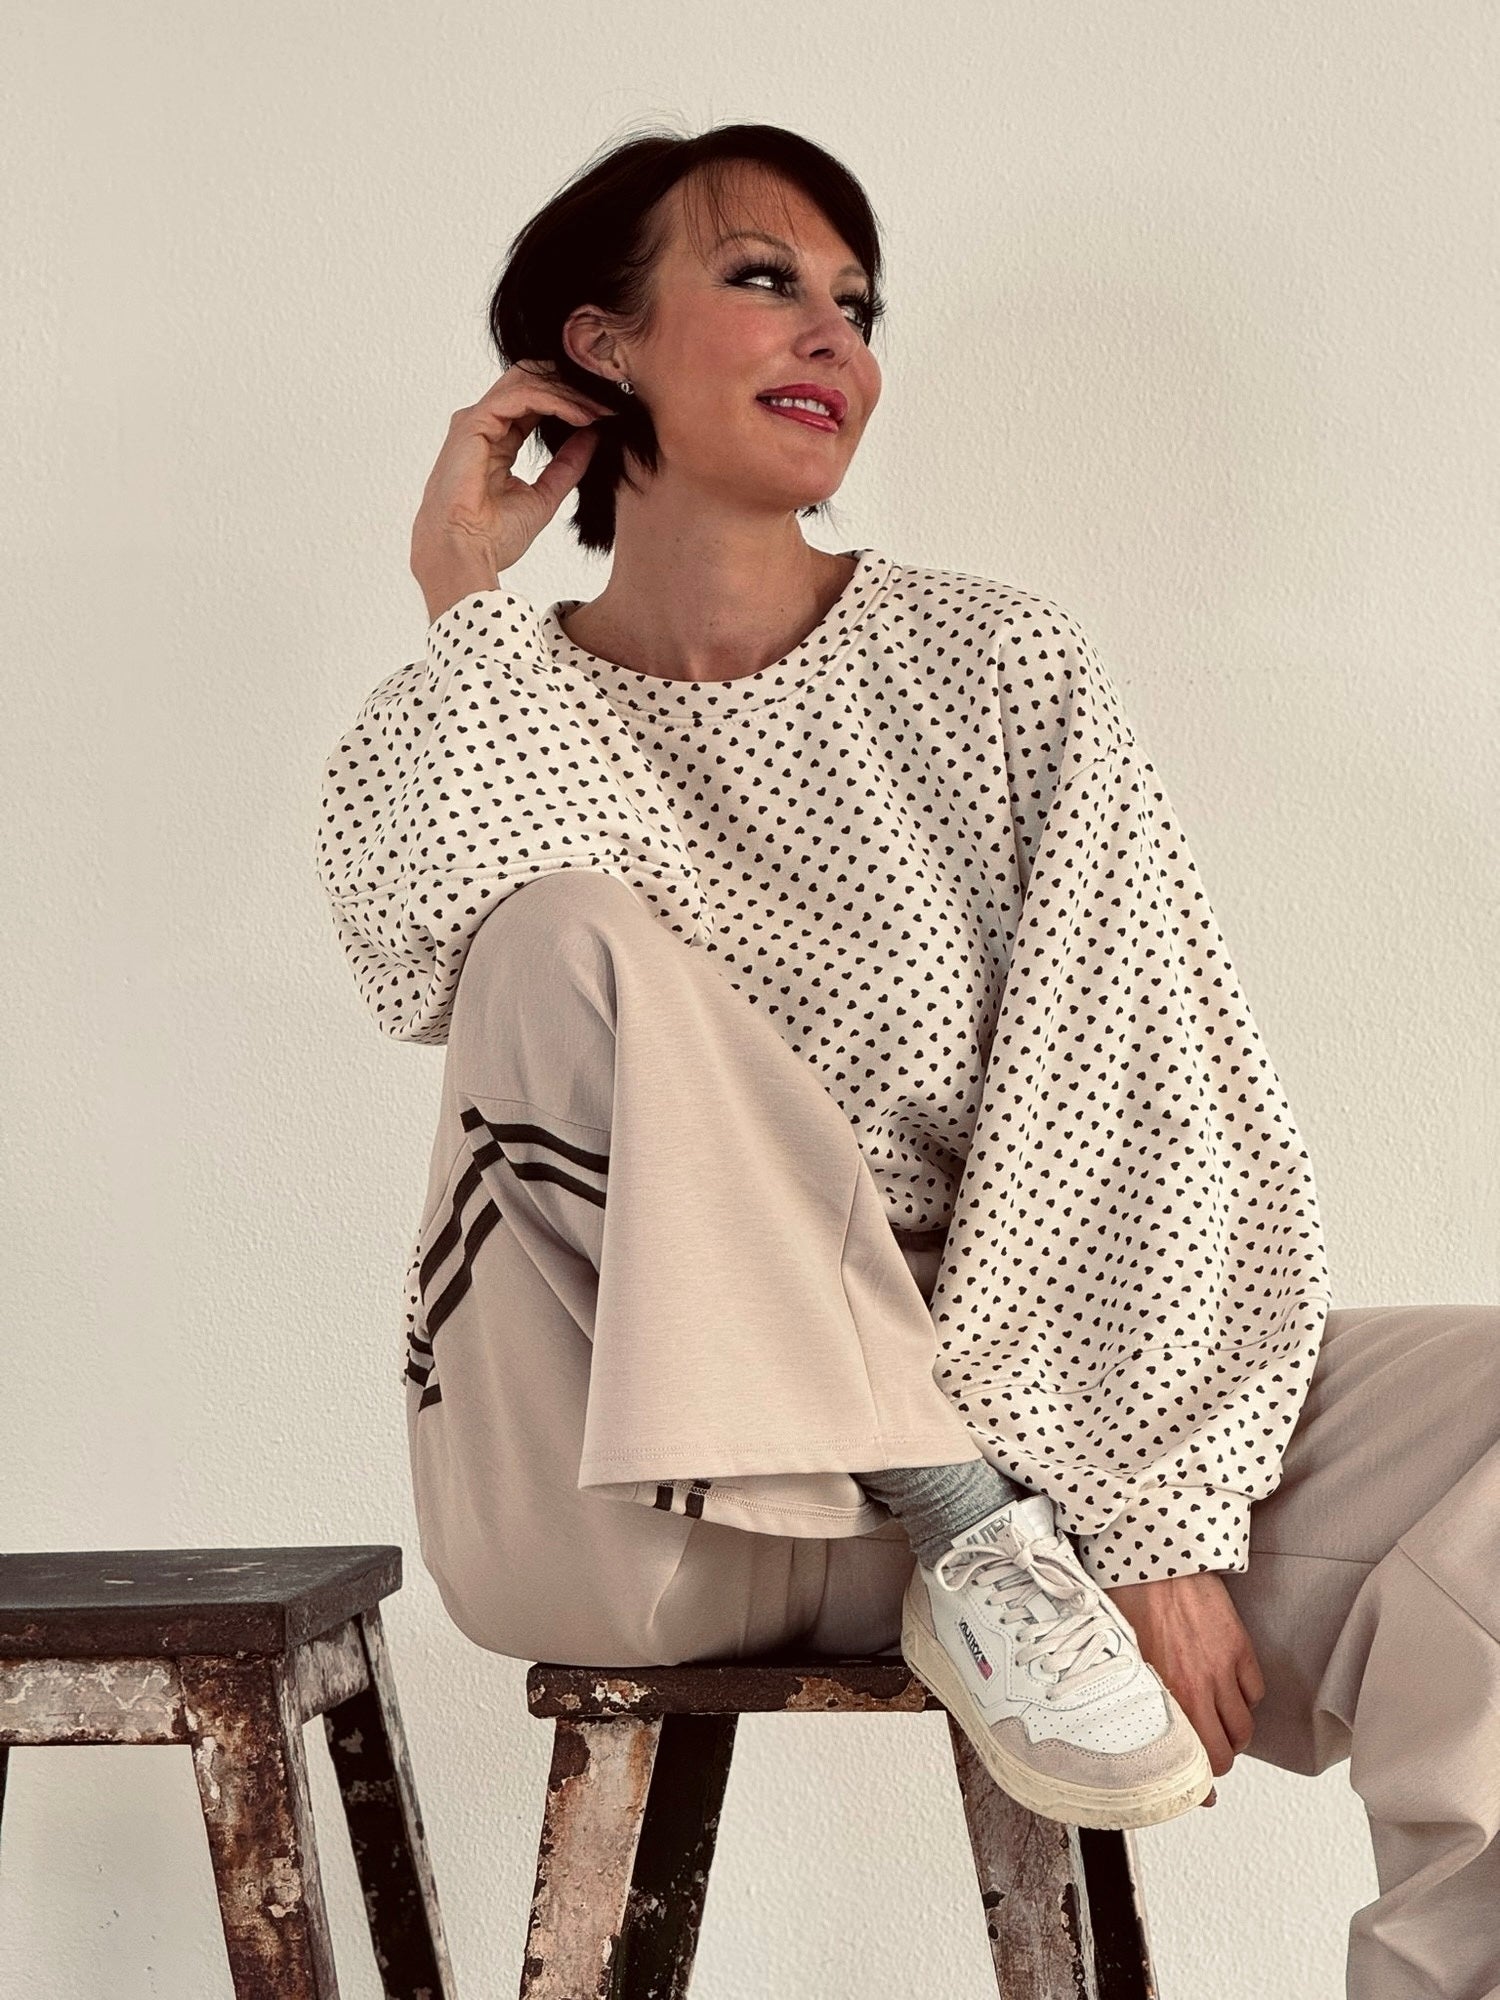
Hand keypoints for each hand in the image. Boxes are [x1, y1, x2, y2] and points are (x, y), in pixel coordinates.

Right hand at [410, 360, 619, 593]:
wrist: (465, 554)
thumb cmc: (491, 536)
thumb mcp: (544, 496)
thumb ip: (567, 465)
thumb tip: (593, 435)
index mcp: (497, 440)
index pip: (537, 402)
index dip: (572, 401)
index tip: (608, 413)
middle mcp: (484, 424)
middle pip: (531, 382)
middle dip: (571, 388)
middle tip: (609, 401)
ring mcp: (476, 421)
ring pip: (527, 383)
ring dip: (568, 392)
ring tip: (599, 409)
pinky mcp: (473, 423)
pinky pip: (520, 396)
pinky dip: (554, 400)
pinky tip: (580, 416)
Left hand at [1104, 1570, 1265, 1807]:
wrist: (1153, 1558)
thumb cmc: (1129, 1600)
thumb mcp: (1124, 1657)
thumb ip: (1138, 1697)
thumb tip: (1137, 1725)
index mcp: (1163, 1692)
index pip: (1190, 1758)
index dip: (1198, 1785)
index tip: (1201, 1793)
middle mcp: (1197, 1687)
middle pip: (1226, 1752)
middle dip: (1218, 1760)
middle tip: (1208, 1753)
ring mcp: (1222, 1669)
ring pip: (1244, 1728)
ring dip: (1233, 1733)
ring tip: (1218, 1722)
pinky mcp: (1240, 1648)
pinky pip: (1255, 1693)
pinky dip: (1246, 1698)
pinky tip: (1230, 1689)